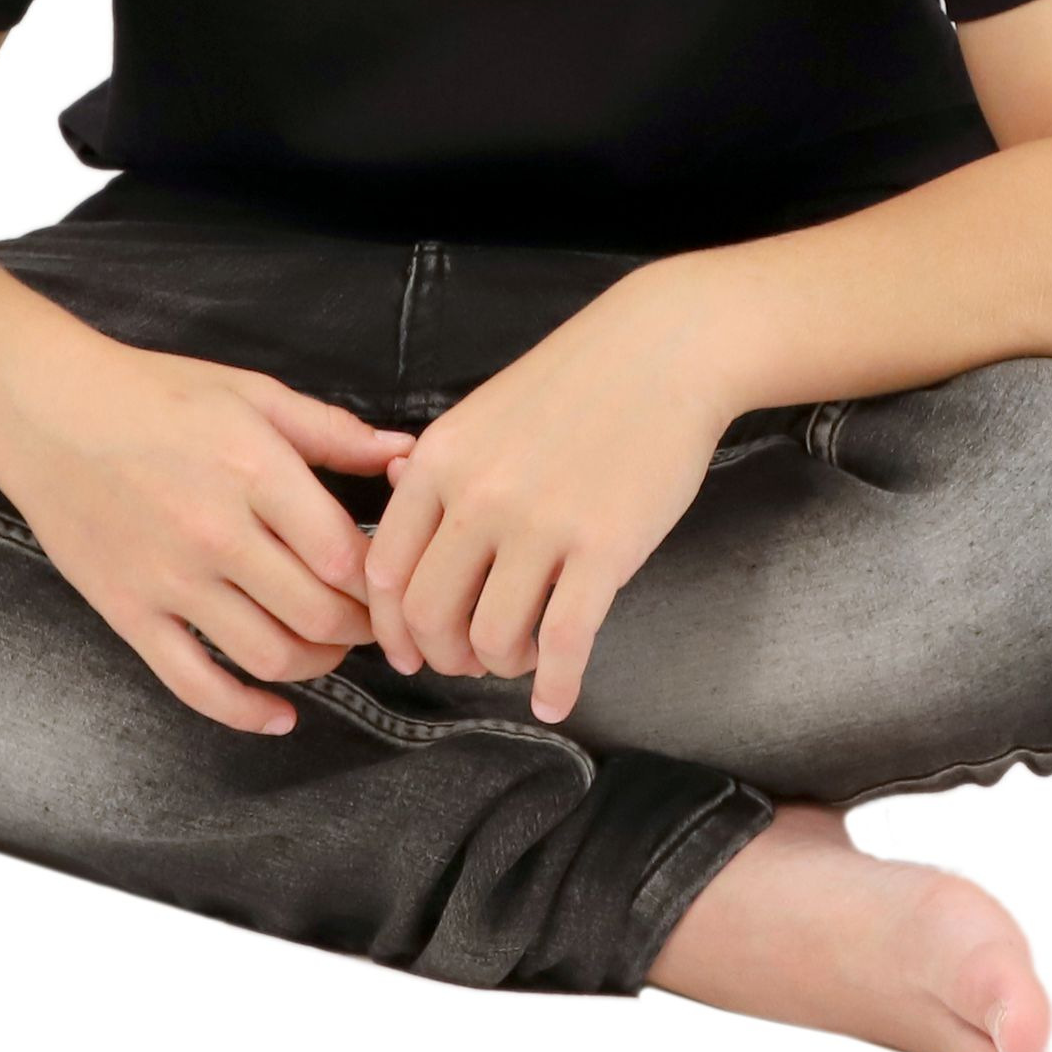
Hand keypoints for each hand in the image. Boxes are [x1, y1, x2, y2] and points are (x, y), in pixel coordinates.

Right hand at [0, 338, 413, 735]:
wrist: (47, 411)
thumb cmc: (154, 393)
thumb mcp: (253, 393)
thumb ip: (332, 431)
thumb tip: (404, 453)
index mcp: (256, 471)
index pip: (346, 555)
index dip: (383, 582)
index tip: (392, 582)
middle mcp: (216, 532)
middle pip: (318, 614)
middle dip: (361, 630)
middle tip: (371, 622)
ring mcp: (170, 580)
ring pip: (270, 656)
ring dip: (318, 666)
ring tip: (329, 648)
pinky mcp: (130, 614)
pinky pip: (196, 685)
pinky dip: (247, 712)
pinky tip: (279, 716)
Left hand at [366, 280, 738, 723]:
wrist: (666, 350)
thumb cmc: (577, 381)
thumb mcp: (484, 411)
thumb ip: (437, 463)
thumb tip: (389, 487)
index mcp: (440, 462)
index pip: (385, 570)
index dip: (393, 626)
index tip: (410, 648)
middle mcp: (479, 496)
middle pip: (430, 615)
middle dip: (445, 656)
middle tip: (470, 661)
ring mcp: (542, 525)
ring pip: (491, 638)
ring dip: (502, 666)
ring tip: (521, 658)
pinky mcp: (605, 549)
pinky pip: (565, 644)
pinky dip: (556, 687)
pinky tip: (556, 701)